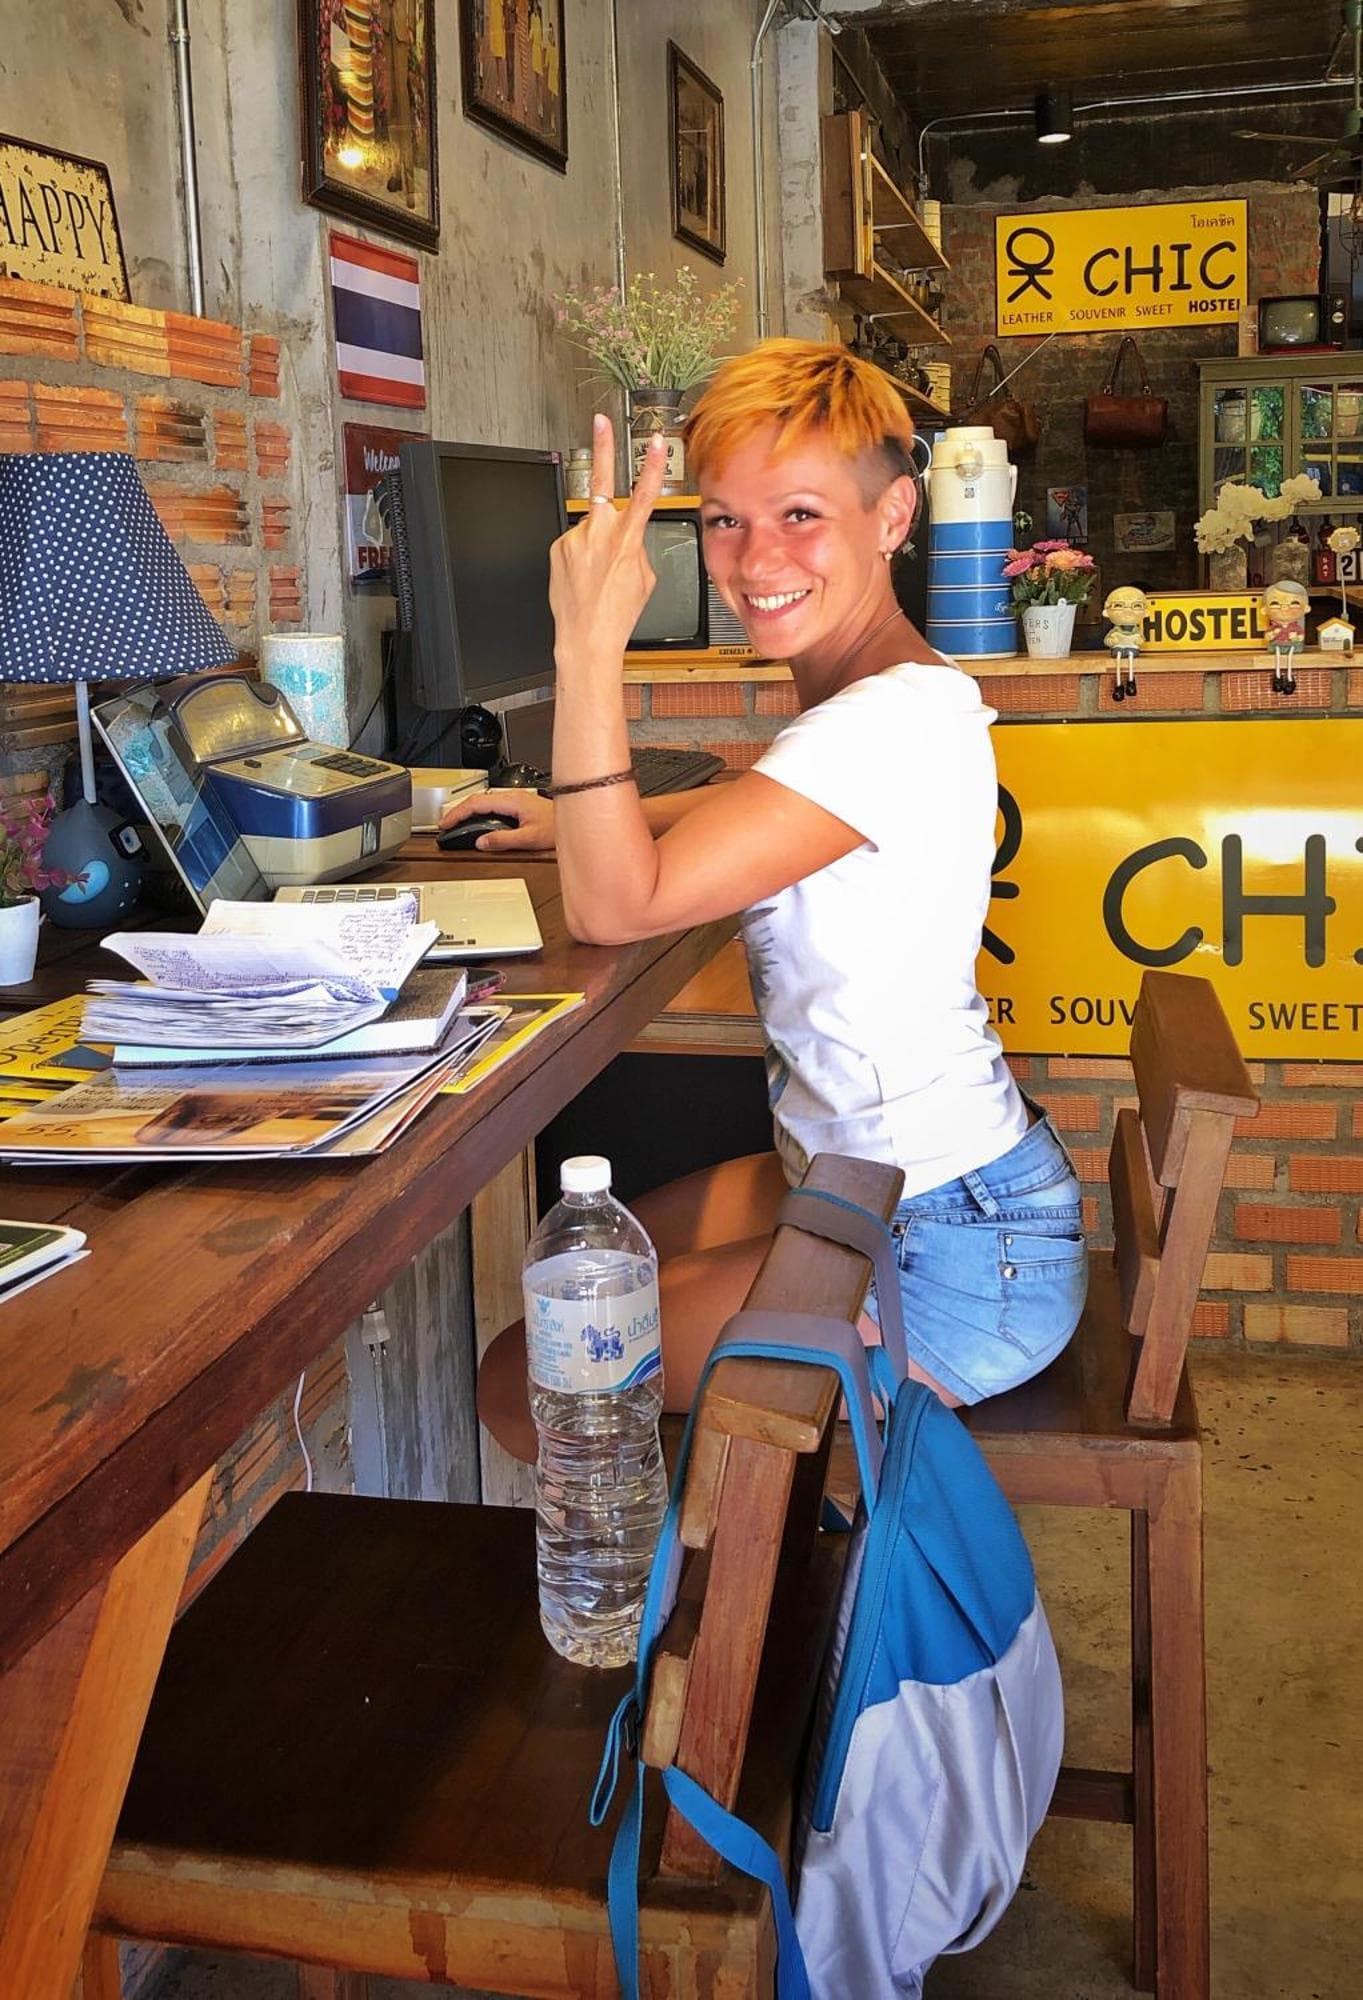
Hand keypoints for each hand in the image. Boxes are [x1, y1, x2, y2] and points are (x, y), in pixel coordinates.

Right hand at [438, 788, 554, 851]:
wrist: (578, 820)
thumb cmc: (559, 828)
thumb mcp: (529, 839)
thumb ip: (503, 840)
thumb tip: (481, 842)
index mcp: (512, 801)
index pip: (476, 803)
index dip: (457, 813)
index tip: (445, 824)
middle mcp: (512, 796)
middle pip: (477, 799)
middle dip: (458, 811)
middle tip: (445, 825)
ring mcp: (516, 799)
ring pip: (484, 801)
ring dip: (468, 811)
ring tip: (456, 823)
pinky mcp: (519, 804)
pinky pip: (492, 805)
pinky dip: (479, 812)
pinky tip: (477, 821)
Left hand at [550, 415, 667, 671]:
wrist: (585, 637)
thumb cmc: (618, 613)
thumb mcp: (645, 578)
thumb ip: (637, 547)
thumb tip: (626, 537)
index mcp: (627, 539)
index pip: (645, 494)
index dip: (652, 464)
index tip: (655, 440)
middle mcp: (598, 533)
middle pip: (602, 482)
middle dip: (602, 447)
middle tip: (600, 421)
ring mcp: (574, 538)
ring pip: (590, 527)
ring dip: (595, 542)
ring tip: (596, 574)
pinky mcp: (557, 546)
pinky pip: (574, 542)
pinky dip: (580, 555)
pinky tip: (583, 576)